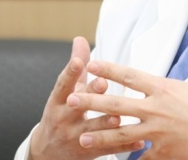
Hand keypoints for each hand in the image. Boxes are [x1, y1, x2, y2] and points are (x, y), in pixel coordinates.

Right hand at [28, 37, 142, 159]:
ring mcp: (76, 137)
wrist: (47, 153)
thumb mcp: (65, 91)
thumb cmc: (63, 111)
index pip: (63, 85)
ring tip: (119, 117)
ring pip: (93, 130)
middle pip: (78, 106)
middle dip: (90, 96)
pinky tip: (139, 141)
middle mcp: (64, 118)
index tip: (79, 62)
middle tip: (102, 84)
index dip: (70, 73)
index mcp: (59, 100)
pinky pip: (108, 148)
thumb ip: (77, 67)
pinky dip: (124, 145)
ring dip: (107, 123)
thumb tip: (80, 39)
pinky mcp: (88, 152)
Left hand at [67, 57, 187, 159]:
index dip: (110, 69)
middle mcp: (155, 108)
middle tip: (71, 99)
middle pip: (117, 104)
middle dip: (92, 101)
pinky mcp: (161, 153)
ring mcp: (156, 132)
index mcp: (164, 88)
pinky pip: (139, 159)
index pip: (131, 76)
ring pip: (120, 134)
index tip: (93, 64)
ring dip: (99, 135)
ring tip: (81, 136)